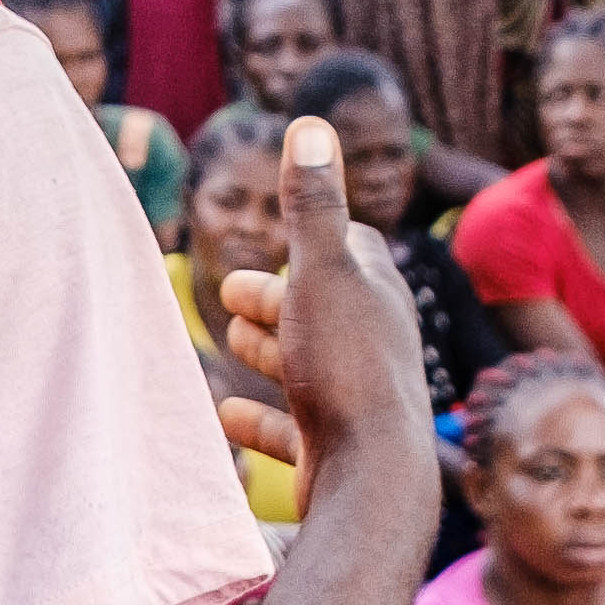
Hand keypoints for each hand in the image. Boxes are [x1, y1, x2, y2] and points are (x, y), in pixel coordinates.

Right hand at [212, 113, 430, 484]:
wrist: (372, 481)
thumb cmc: (346, 369)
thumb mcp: (322, 274)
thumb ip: (312, 204)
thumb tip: (311, 124)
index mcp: (379, 296)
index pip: (354, 249)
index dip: (316, 236)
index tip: (285, 231)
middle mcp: (377, 346)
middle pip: (324, 309)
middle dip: (277, 297)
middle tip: (229, 294)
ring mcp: (358, 401)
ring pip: (307, 365)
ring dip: (268, 351)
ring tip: (229, 342)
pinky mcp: (337, 452)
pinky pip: (293, 428)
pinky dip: (260, 418)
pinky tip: (225, 416)